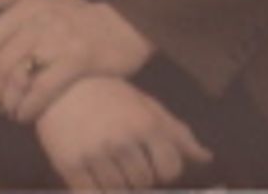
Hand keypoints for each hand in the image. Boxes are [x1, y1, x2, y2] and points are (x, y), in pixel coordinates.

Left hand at [0, 0, 153, 121]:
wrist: (127, 24)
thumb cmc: (83, 15)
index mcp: (29, 5)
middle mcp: (40, 19)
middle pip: (0, 63)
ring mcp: (59, 39)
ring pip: (18, 77)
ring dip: (9, 101)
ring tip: (11, 111)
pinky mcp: (77, 59)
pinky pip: (42, 89)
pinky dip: (28, 107)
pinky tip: (26, 116)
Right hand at [36, 76, 212, 191]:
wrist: (60, 84)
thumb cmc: (110, 95)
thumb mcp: (146, 106)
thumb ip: (176, 133)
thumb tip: (206, 158)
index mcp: (145, 123)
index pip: (170, 169)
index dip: (164, 169)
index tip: (153, 161)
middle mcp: (123, 141)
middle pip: (144, 182)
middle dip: (139, 175)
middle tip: (126, 159)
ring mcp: (96, 155)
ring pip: (119, 192)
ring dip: (117, 183)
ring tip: (108, 163)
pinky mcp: (71, 166)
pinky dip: (97, 191)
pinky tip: (95, 177)